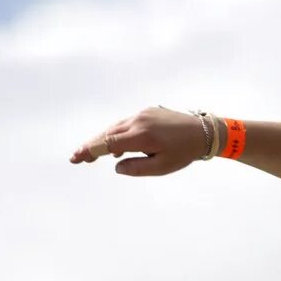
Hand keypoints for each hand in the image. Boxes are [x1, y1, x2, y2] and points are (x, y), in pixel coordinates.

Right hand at [69, 106, 212, 174]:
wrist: (203, 131)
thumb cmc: (184, 152)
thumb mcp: (162, 167)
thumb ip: (137, 168)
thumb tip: (116, 167)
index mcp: (142, 136)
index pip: (108, 144)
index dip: (90, 151)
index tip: (76, 158)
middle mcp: (138, 121)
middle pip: (107, 134)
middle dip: (91, 146)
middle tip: (76, 158)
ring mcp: (142, 114)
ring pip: (115, 127)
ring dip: (103, 140)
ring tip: (92, 154)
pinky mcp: (146, 111)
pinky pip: (126, 124)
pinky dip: (117, 134)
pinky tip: (115, 147)